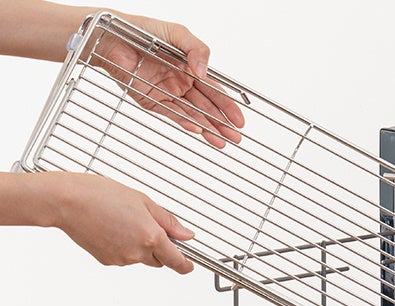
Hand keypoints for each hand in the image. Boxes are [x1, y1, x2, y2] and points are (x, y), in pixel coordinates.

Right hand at [47, 172, 194, 273]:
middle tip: (148, 225)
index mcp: (151, 237)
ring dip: (140, 246)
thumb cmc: (101, 195)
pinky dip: (124, 247)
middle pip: (159, 260)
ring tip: (124, 222)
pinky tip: (113, 229)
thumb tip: (186, 235)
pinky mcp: (106, 261)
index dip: (186, 265)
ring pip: (141, 258)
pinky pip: (124, 258)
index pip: (176, 261)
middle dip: (160, 248)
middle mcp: (137, 253)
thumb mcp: (143, 201)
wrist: (67, 201)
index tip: (190, 265)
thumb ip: (168, 221)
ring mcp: (121, 259)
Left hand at [92, 15, 244, 147]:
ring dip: (208, 128)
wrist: (111, 37)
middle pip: (207, 108)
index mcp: (192, 69)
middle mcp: (182, 83)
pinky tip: (199, 131)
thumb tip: (204, 72)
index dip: (228, 106)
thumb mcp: (178, 34)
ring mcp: (168, 94)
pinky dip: (186, 122)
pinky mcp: (153, 101)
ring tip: (221, 141)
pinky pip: (173, 114)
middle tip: (235, 138)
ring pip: (193, 115)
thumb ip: (197, 50)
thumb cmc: (143, 30)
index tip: (239, 120)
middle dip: (222, 123)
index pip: (215, 92)